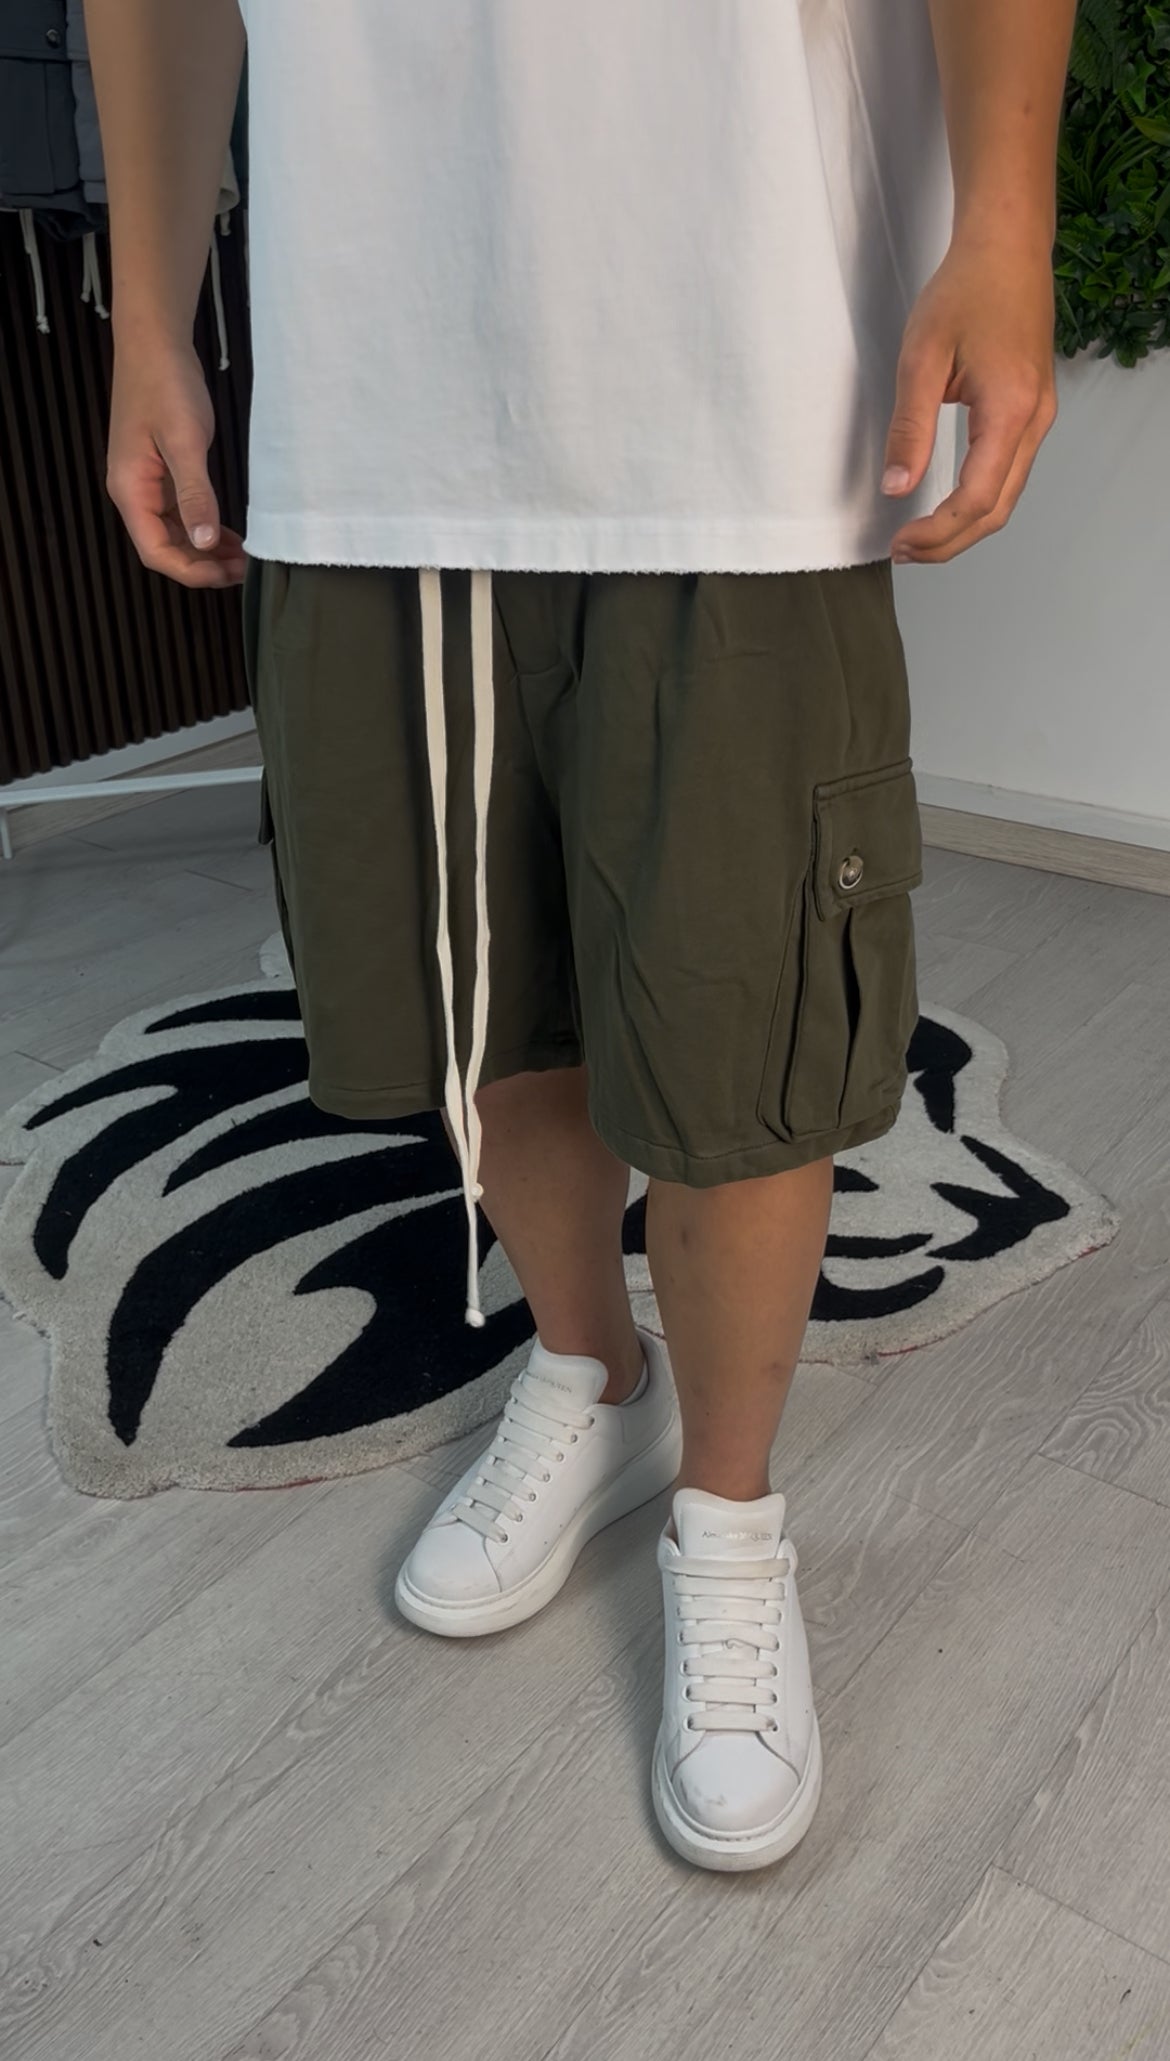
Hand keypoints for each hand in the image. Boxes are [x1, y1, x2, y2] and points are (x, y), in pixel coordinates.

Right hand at [107, 341, 246, 586]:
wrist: (154, 342)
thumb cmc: (165, 384)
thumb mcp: (184, 440)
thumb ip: (194, 494)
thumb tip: (204, 542)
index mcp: (130, 490)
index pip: (155, 551)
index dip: (191, 571)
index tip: (226, 575)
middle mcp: (134, 493)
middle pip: (165, 548)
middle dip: (203, 565)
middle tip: (244, 569)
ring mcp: (148, 484)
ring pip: (175, 534)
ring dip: (206, 550)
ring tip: (243, 558)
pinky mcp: (162, 473)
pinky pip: (182, 513)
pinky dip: (205, 528)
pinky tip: (229, 535)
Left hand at [881, 230, 1058, 563]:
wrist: (1007, 247)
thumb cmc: (967, 290)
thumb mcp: (923, 358)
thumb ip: (910, 428)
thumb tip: (897, 487)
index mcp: (1010, 412)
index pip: (976, 500)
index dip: (937, 532)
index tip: (900, 542)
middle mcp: (1034, 421)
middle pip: (997, 510)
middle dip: (950, 542)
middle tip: (905, 552)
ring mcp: (1039, 417)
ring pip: (1006, 497)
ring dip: (964, 526)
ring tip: (919, 536)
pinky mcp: (1032, 410)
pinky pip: (1009, 473)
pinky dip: (978, 501)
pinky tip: (946, 505)